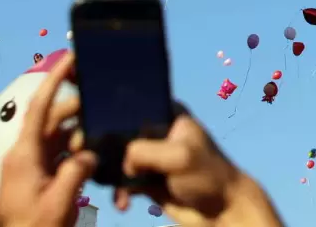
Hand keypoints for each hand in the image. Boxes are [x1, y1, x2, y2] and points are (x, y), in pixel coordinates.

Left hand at [0, 52, 95, 226]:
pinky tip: (97, 152)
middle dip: (80, 108)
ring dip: (83, 131)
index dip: (54, 81)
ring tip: (106, 130)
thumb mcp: (58, 201)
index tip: (70, 59)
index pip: (39, 108)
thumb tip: (90, 153)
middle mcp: (26, 154)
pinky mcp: (40, 176)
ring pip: (61, 135)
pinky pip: (62, 152)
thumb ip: (77, 171)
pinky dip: (79, 147)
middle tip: (107, 103)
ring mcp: (33, 165)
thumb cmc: (34, 226)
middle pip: (54, 118)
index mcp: (25, 154)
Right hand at [113, 114, 282, 226]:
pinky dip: (119, 191)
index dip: (113, 117)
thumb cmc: (207, 175)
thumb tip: (121, 161)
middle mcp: (158, 131)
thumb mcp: (179, 156)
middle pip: (121, 134)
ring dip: (114, 176)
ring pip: (119, 160)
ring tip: (122, 192)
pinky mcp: (147, 179)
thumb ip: (144, 151)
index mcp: (169, 113)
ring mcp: (151, 156)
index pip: (134, 106)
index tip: (95, 133)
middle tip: (98, 166)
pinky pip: (122, 181)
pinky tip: (123, 202)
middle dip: (109, 151)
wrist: (220, 210)